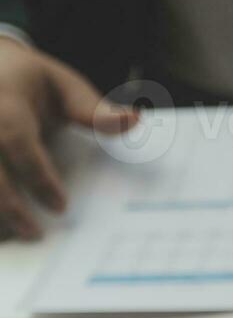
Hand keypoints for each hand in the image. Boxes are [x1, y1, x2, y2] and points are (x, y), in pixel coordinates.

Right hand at [0, 38, 138, 239]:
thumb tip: (134, 120)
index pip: (16, 139)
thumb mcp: (63, 87)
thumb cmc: (31, 82)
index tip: (61, 207)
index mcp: (6, 100)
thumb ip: (93, 111)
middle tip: (34, 233)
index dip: (37, 175)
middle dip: (8, 204)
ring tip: (15, 235)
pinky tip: (4, 227)